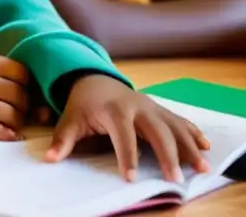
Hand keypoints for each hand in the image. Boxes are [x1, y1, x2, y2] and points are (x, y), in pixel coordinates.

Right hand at [0, 53, 29, 140]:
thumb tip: (27, 85)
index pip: (21, 72)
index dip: (26, 84)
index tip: (22, 90)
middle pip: (19, 95)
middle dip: (25, 106)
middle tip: (20, 110)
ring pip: (11, 115)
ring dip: (17, 121)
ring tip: (13, 122)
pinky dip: (6, 134)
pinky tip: (8, 134)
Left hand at [47, 75, 210, 181]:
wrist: (94, 78)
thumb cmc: (83, 103)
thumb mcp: (71, 119)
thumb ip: (63, 140)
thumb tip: (49, 159)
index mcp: (114, 110)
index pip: (122, 135)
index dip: (127, 156)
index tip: (131, 177)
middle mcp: (137, 107)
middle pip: (156, 130)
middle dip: (166, 153)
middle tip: (174, 177)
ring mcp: (152, 107)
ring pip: (174, 126)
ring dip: (189, 146)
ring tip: (201, 167)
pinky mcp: (160, 109)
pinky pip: (180, 120)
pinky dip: (194, 133)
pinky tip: (206, 147)